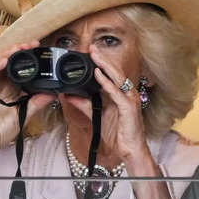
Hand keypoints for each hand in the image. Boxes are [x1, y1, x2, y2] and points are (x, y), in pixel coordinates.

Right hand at [0, 40, 54, 168]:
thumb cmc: (1, 129)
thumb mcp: (26, 112)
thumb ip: (38, 101)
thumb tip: (54, 93)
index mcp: (8, 85)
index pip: (17, 65)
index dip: (27, 56)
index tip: (41, 50)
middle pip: (7, 59)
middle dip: (20, 49)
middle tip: (33, 44)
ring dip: (9, 53)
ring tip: (21, 47)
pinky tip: (5, 59)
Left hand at [63, 46, 149, 163]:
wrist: (130, 150)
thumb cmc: (119, 134)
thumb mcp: (97, 116)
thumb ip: (84, 105)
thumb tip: (68, 96)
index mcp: (122, 94)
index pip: (112, 74)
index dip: (102, 62)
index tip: (90, 52)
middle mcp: (128, 94)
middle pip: (115, 71)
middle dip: (103, 59)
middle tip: (91, 47)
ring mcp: (130, 99)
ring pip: (117, 77)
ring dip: (105, 65)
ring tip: (94, 55)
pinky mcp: (128, 107)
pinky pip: (116, 92)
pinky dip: (106, 83)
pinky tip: (98, 75)